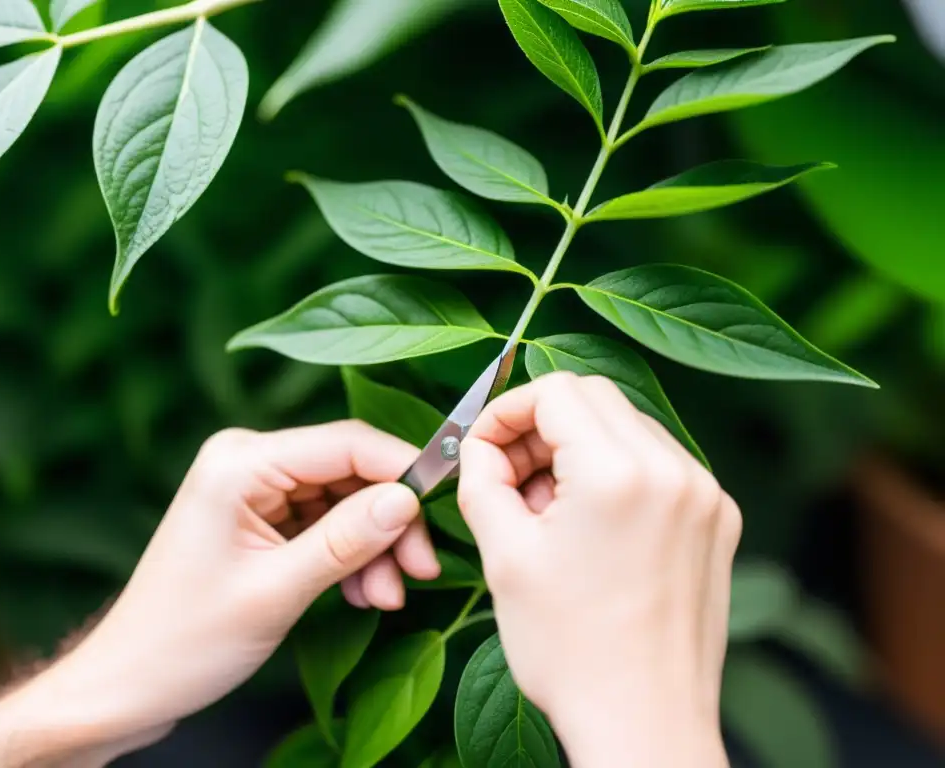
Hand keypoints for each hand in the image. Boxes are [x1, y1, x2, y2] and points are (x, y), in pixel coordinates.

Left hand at [0, 421, 438, 766]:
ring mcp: (254, 490)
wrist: (128, 686)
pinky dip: (350, 557)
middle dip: (390, 520)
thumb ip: (347, 540)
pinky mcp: (261, 519)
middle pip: (350, 472)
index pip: (345, 444)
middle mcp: (248, 462)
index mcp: (240, 462)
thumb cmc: (185, 641)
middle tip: (421, 569)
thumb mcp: (276, 591)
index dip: (403, 468)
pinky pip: (326, 524)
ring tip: (387, 597)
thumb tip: (409, 499)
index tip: (447, 503)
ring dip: (373, 547)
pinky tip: (363, 594)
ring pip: (345, 501)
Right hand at [458, 372, 739, 766]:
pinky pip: (659, 464)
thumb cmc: (571, 652)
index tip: (485, 447)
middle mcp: (675, 471)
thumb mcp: (503, 556)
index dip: (507, 412)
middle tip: (510, 475)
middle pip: (594, 398)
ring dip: (580, 448)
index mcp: (619, 473)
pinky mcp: (718, 519)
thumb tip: (480, 447)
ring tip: (548, 509)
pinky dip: (617, 473)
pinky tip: (589, 525)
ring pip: (628, 426)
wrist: (644, 724)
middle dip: (542, 425)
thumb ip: (482, 479)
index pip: (555, 390)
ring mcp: (705, 494)